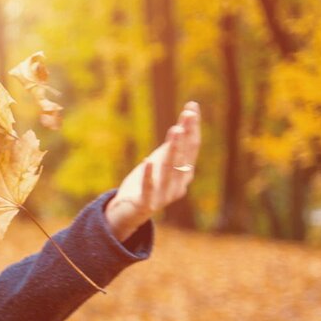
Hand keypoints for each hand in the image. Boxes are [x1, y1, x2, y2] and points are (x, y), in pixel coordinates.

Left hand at [105, 101, 201, 240]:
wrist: (127, 213)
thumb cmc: (144, 184)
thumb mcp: (158, 163)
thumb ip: (169, 149)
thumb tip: (182, 125)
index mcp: (184, 173)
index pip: (192, 147)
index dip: (193, 127)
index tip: (192, 106)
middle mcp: (179, 184)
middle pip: (184, 157)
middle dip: (186, 135)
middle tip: (187, 115)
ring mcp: (164, 196)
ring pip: (170, 170)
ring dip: (173, 150)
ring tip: (175, 130)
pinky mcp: (146, 204)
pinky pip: (148, 189)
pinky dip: (149, 175)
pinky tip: (147, 161)